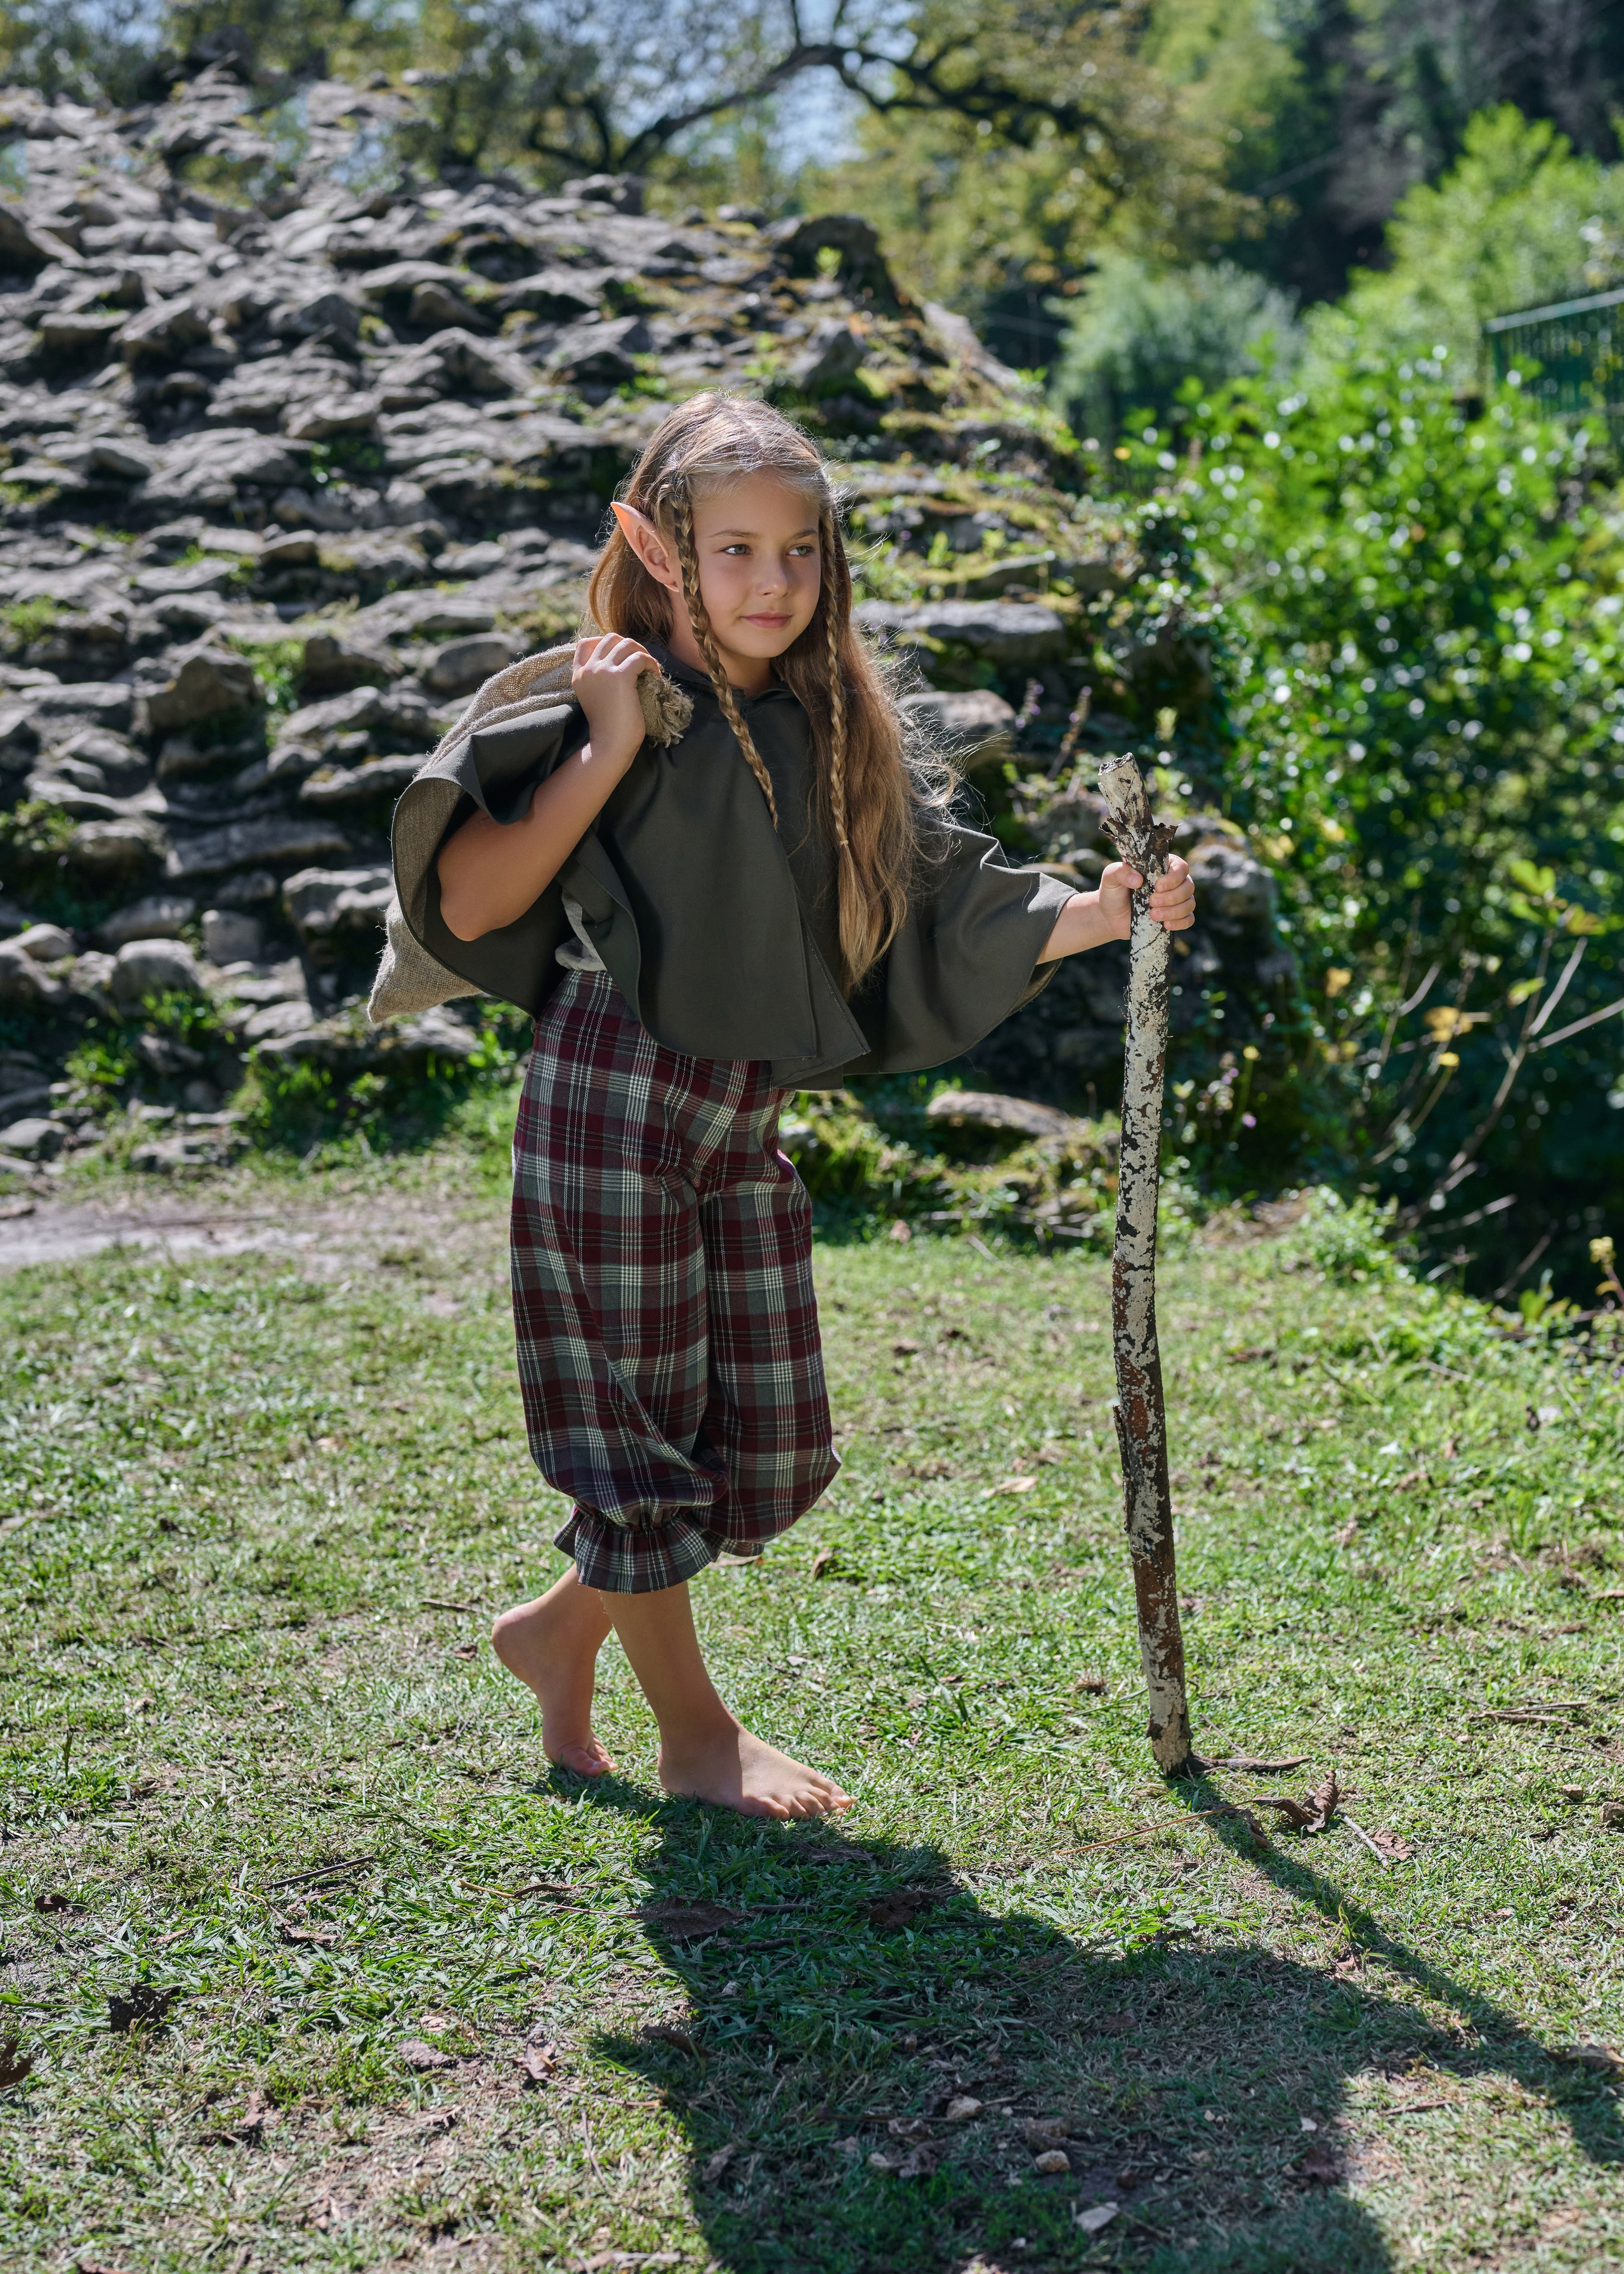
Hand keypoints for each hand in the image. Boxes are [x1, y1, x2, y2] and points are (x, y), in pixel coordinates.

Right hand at [571, 633, 656, 767]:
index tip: (621, 656)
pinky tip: (656, 675)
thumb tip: (622, 661)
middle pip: (609, 638)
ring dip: (642, 653)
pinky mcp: (620, 676)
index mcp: (578, 675)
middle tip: (640, 662)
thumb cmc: (608, 727)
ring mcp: (602, 670)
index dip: (606, 643)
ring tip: (650, 668)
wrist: (610, 745)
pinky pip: (640, 657)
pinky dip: (651, 663)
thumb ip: (600, 679)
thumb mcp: (596, 697)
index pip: (585, 643)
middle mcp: (587, 669)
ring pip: (626, 643)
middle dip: (629, 646)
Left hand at [1097, 854, 1194, 938]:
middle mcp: (1173, 882)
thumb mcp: (1110, 877)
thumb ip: (1120, 872)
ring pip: (1190, 903)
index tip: (1157, 886)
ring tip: (1153, 915)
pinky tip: (1166, 925)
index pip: (1180, 867)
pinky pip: (1189, 919)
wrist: (1110, 916)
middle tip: (1151, 902)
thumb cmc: (1113, 892)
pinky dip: (1181, 923)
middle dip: (1172, 897)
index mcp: (1162, 867)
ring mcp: (1176, 900)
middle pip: (1188, 886)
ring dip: (1174, 911)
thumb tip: (1138, 880)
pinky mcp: (1175, 917)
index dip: (1174, 877)